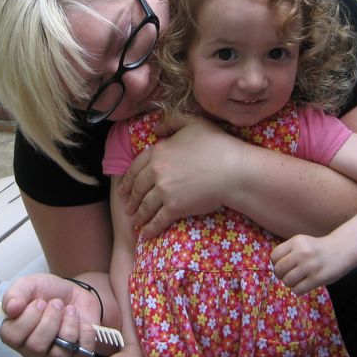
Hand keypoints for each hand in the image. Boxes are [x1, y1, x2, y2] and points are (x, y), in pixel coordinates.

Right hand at [0, 274, 99, 356]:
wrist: (75, 292)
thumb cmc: (48, 292)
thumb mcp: (30, 284)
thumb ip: (16, 293)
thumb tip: (11, 308)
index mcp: (15, 333)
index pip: (12, 337)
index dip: (28, 317)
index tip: (39, 301)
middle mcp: (32, 349)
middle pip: (36, 346)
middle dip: (50, 319)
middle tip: (57, 303)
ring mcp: (54, 356)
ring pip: (59, 352)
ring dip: (68, 324)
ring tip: (70, 309)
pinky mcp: (76, 356)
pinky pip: (81, 353)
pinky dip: (85, 332)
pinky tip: (81, 321)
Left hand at [117, 115, 243, 238]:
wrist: (233, 170)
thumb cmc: (217, 144)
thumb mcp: (194, 123)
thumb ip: (172, 122)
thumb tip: (156, 128)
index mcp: (158, 152)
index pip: (136, 167)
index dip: (128, 179)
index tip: (123, 188)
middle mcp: (156, 172)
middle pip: (138, 188)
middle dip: (131, 199)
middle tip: (127, 207)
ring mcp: (164, 191)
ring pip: (145, 206)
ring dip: (138, 216)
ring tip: (135, 222)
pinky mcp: (175, 208)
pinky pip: (157, 220)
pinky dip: (150, 229)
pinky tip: (145, 235)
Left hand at [270, 234, 349, 294]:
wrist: (341, 250)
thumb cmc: (317, 249)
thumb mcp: (302, 243)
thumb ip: (288, 252)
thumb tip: (274, 269)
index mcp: (296, 242)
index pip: (274, 256)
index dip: (276, 264)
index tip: (283, 266)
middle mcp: (302, 252)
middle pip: (278, 270)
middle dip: (281, 275)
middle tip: (288, 275)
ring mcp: (310, 266)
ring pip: (287, 281)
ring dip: (290, 283)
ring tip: (297, 280)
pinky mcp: (317, 278)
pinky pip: (298, 289)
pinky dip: (298, 290)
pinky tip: (304, 285)